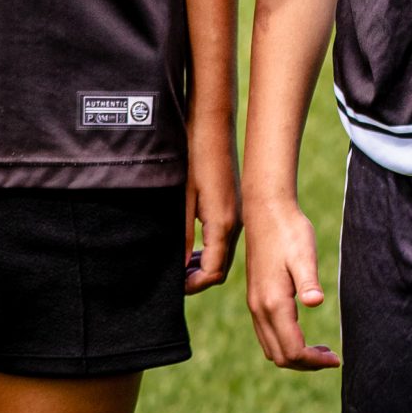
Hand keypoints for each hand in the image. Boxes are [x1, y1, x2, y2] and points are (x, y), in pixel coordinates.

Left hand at [183, 112, 241, 292]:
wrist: (213, 126)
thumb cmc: (195, 157)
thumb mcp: (183, 199)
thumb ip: (182, 236)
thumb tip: (180, 267)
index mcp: (222, 224)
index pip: (213, 272)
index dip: (192, 285)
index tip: (174, 287)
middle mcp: (235, 223)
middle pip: (221, 268)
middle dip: (198, 279)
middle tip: (175, 281)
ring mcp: (237, 214)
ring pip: (224, 255)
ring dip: (204, 266)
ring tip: (181, 268)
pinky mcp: (234, 206)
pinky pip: (225, 240)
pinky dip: (210, 252)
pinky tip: (193, 248)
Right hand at [244, 195, 339, 369]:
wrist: (266, 210)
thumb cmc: (289, 230)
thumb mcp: (304, 253)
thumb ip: (308, 280)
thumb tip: (315, 302)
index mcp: (273, 302)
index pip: (293, 350)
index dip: (315, 361)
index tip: (337, 358)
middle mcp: (259, 308)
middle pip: (280, 356)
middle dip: (305, 364)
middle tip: (331, 356)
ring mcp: (254, 304)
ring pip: (270, 348)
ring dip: (294, 356)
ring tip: (320, 350)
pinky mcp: (255, 297)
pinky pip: (266, 335)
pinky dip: (284, 344)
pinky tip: (302, 334)